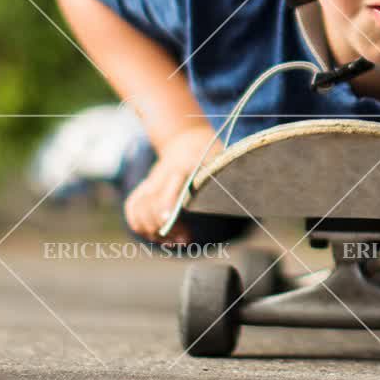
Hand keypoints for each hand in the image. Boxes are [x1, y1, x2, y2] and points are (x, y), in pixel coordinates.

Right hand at [122, 124, 223, 245]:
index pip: (169, 186)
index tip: (167, 220)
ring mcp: (150, 182)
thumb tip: (248, 195)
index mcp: (183, 167)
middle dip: (164, 227)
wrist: (187, 139)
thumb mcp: (223, 159)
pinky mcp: (144, 189)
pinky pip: (132, 208)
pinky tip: (158, 234)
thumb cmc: (211, 153)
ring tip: (174, 239)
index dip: (165, 204)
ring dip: (152, 230)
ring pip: (138, 209)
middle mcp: (162, 175)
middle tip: (186, 238)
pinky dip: (139, 224)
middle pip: (150, 204)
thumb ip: (228, 176)